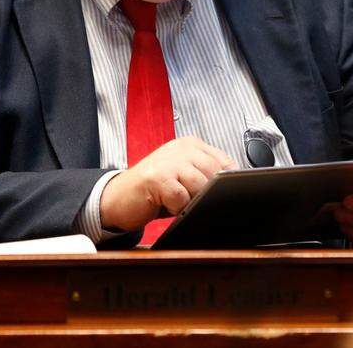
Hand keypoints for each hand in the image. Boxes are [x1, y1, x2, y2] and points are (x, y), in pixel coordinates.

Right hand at [100, 136, 236, 231]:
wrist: (120, 197)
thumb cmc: (155, 189)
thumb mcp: (184, 177)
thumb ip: (206, 176)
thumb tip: (233, 190)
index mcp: (191, 145)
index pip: (225, 162)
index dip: (227, 184)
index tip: (223, 196)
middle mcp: (182, 149)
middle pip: (216, 174)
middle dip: (209, 194)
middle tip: (192, 201)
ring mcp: (169, 161)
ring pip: (201, 185)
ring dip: (193, 201)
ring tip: (178, 202)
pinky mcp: (158, 177)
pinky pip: (182, 198)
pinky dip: (178, 208)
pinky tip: (166, 204)